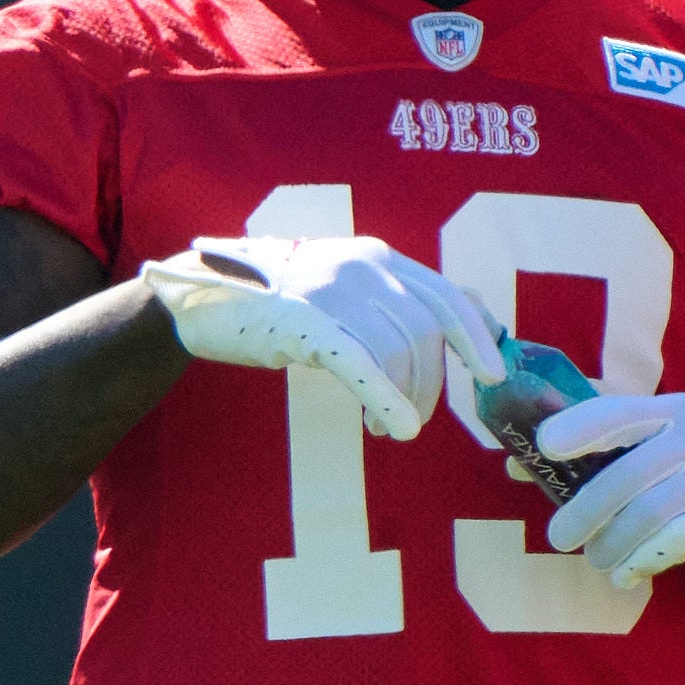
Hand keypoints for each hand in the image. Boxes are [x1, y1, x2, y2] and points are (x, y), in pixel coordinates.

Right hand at [138, 235, 493, 441]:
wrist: (194, 299)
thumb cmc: (269, 304)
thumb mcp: (336, 291)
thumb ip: (384, 303)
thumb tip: (447, 332)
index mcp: (376, 256)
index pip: (445, 296)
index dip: (475, 338)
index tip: (490, 375)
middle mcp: (361, 265)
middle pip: (423, 330)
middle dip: (429, 382)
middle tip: (412, 419)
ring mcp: (331, 290)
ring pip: (395, 350)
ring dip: (402, 397)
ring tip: (386, 428)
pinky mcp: (302, 321)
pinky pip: (359, 363)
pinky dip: (385, 397)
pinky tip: (396, 424)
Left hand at [535, 389, 684, 584]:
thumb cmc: (680, 475)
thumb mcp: (644, 452)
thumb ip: (588, 453)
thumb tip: (515, 464)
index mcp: (669, 411)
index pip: (618, 412)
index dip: (579, 427)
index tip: (545, 446)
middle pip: (628, 475)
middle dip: (585, 512)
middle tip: (559, 538)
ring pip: (650, 514)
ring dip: (611, 544)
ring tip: (595, 558)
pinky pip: (674, 542)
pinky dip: (641, 560)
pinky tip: (624, 574)